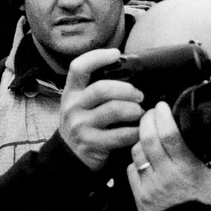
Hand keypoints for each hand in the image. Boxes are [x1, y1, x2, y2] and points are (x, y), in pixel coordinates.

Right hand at [58, 49, 144, 172]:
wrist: (68, 156)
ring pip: (114, 110)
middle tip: (140, 95)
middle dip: (127, 89)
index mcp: (71, 92)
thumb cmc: (82, 123)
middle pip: (102, 89)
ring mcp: (81, 126)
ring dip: (134, 110)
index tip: (116, 54)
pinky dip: (135, 131)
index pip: (79, 67)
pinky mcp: (92, 144)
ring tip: (141, 112)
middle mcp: (73, 107)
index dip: (97, 57)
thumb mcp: (80, 103)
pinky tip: (140, 130)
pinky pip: (120, 135)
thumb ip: (95, 88)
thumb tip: (126, 71)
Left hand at [127, 102, 210, 210]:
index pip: (169, 134)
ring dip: (140, 139)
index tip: (162, 105)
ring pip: (137, 151)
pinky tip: (143, 158)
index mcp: (187, 167)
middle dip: (147, 120)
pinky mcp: (140, 196)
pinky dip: (135, 161)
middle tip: (151, 113)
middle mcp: (166, 173)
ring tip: (146, 134)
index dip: (163, 116)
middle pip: (148, 137)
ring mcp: (151, 185)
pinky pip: (131, 170)